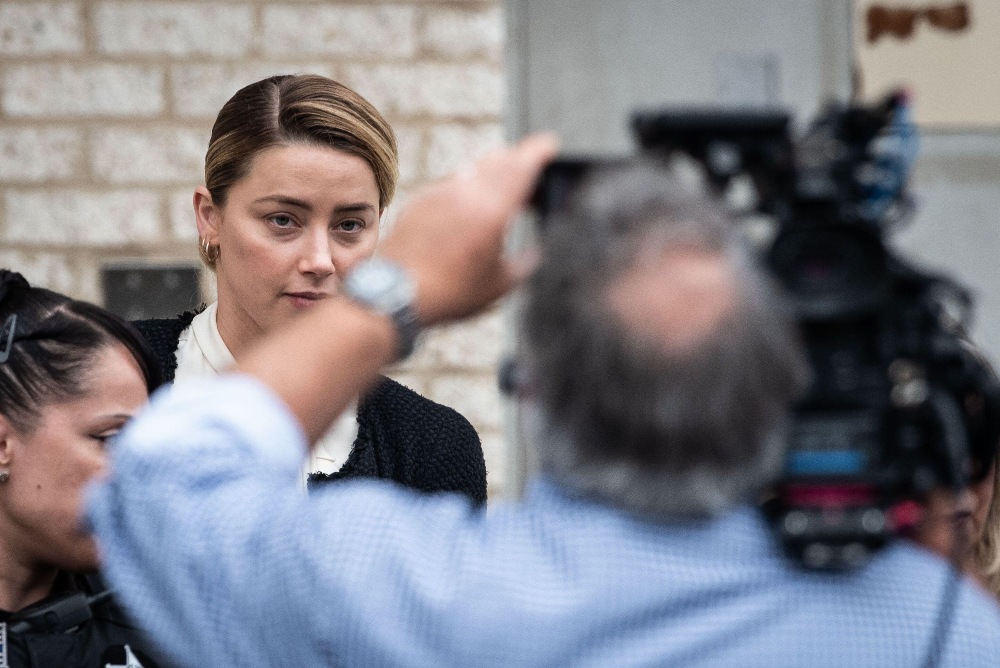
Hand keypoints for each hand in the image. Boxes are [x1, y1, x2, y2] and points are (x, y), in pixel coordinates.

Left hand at [381, 134, 558, 325]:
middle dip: (518, 160)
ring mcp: (440, 192)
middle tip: (531, 174)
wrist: (397, 291)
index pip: (521, 166)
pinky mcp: (422, 199)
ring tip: (502, 193)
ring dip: (492, 173)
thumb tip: (539, 252)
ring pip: (473, 169)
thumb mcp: (500, 284)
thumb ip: (527, 263)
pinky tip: (470, 209)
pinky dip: (468, 187)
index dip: (539, 151)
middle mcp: (465, 192)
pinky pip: (452, 183)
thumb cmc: (449, 292)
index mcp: (492, 210)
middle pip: (498, 160)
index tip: (549, 144)